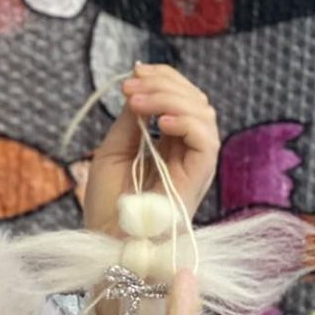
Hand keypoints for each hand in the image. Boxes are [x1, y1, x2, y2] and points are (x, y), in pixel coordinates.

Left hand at [82, 63, 219, 237]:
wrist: (107, 242)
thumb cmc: (108, 203)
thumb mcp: (113, 151)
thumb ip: (130, 121)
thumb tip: (139, 86)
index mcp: (168, 142)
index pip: (179, 98)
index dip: (162, 78)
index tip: (132, 73)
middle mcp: (187, 150)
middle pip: (194, 100)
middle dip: (163, 84)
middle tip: (130, 87)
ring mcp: (196, 163)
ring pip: (204, 114)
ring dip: (170, 99)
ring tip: (137, 102)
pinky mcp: (200, 177)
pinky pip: (207, 141)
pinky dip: (186, 123)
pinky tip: (158, 123)